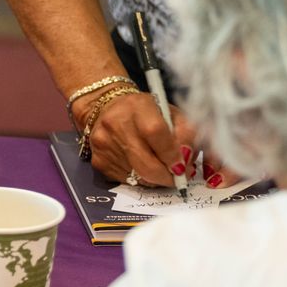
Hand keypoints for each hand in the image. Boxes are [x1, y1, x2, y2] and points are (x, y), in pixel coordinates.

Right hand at [79, 91, 231, 189]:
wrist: (105, 106)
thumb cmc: (146, 111)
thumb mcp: (171, 113)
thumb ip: (186, 134)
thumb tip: (187, 163)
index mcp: (138, 106)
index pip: (156, 133)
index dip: (173, 154)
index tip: (184, 166)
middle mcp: (116, 123)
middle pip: (146, 163)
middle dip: (168, 177)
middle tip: (178, 177)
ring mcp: (104, 144)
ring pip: (138, 177)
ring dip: (155, 179)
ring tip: (161, 170)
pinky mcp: (98, 161)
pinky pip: (126, 181)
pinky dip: (139, 179)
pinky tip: (142, 166)